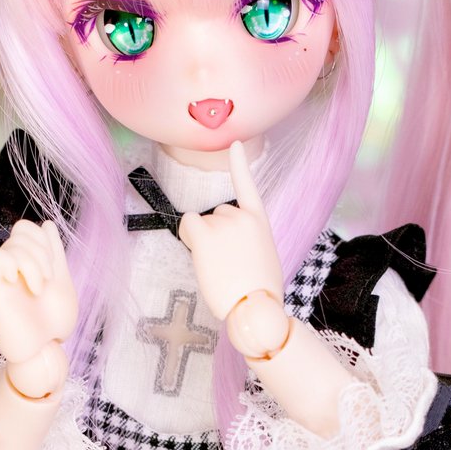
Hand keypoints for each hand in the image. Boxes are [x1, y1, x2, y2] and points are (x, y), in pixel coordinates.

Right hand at [0, 220, 77, 366]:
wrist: (44, 349)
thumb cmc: (52, 322)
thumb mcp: (61, 281)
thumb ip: (54, 253)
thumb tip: (48, 224)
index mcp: (27, 261)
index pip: (28, 228)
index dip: (44, 239)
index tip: (53, 268)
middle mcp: (11, 265)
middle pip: (21, 229)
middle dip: (42, 251)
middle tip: (46, 280)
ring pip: (12, 243)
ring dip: (33, 264)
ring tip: (38, 289)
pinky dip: (12, 264)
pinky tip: (19, 282)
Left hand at [178, 141, 283, 320]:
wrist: (255, 306)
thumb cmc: (258, 292)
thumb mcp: (263, 257)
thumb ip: (249, 241)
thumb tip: (230, 245)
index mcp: (259, 221)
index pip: (247, 185)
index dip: (239, 163)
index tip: (235, 143)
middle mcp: (241, 215)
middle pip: (216, 214)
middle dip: (215, 234)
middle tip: (225, 262)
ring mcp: (223, 223)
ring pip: (200, 222)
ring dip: (202, 241)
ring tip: (219, 266)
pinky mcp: (205, 234)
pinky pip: (188, 225)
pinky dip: (188, 236)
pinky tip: (200, 253)